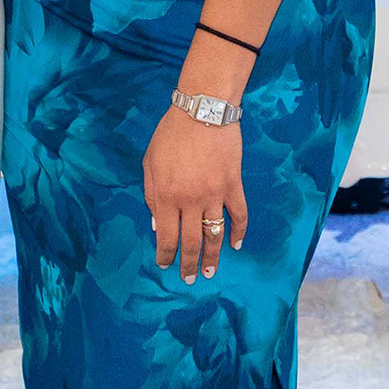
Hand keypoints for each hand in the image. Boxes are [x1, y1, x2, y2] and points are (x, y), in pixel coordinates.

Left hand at [143, 106, 247, 283]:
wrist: (202, 110)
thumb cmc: (170, 134)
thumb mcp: (150, 164)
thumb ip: (151, 196)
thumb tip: (158, 225)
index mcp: (166, 196)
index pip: (166, 236)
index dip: (166, 255)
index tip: (165, 265)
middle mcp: (190, 200)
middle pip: (190, 242)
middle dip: (188, 264)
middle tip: (188, 279)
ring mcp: (214, 194)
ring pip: (214, 234)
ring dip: (213, 256)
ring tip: (210, 271)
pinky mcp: (232, 185)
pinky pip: (239, 214)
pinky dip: (239, 231)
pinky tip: (236, 245)